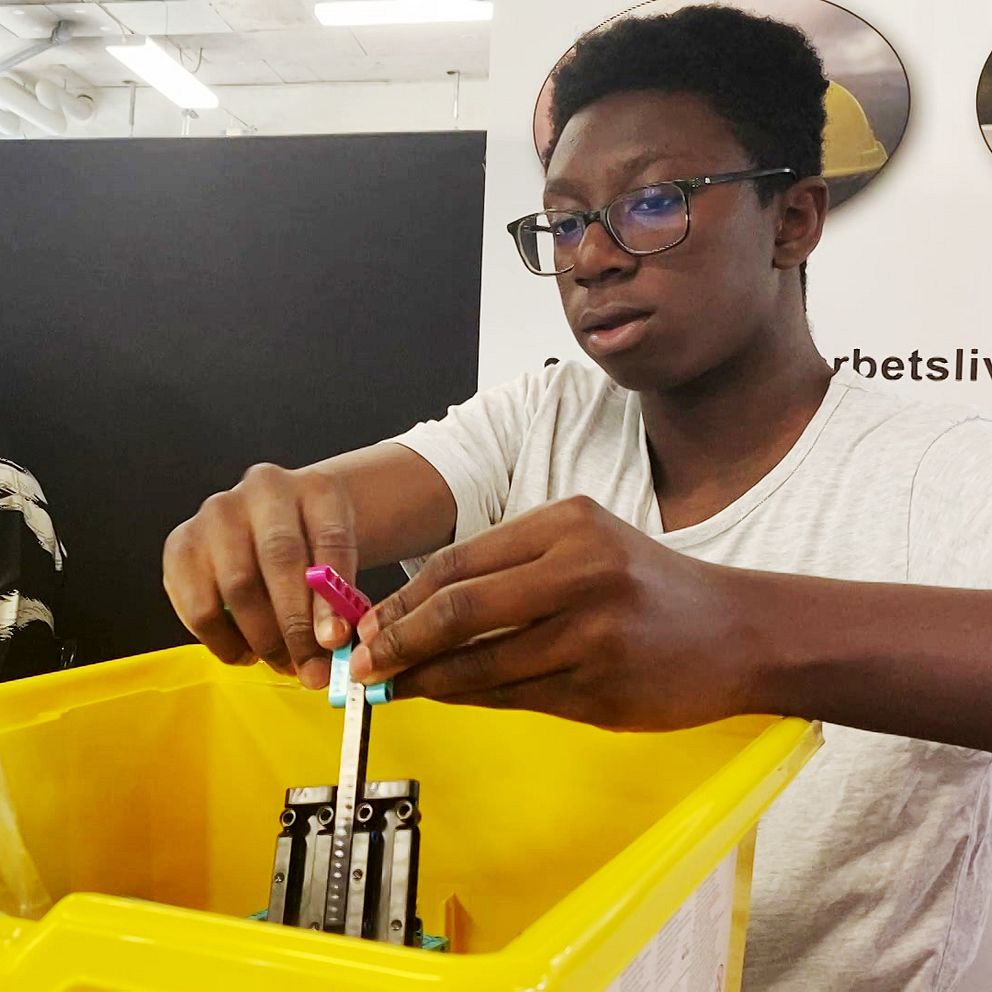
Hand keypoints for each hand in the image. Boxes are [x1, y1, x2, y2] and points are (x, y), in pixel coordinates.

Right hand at [163, 463, 356, 687]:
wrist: (278, 520)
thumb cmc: (314, 548)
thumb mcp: (340, 561)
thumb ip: (339, 599)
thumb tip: (331, 646)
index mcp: (318, 489)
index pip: (330, 540)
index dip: (331, 596)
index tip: (335, 641)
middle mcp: (265, 489)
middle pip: (280, 559)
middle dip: (296, 625)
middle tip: (311, 668)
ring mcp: (218, 512)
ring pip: (238, 584)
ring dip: (262, 637)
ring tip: (282, 662)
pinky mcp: (182, 542)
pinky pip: (198, 604)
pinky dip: (224, 640)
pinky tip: (246, 652)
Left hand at [352, 496, 761, 730]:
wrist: (737, 630)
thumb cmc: (651, 587)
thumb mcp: (586, 549)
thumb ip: (509, 572)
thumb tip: (420, 613)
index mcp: (568, 523)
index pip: (460, 561)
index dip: (404, 597)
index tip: (370, 622)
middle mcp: (580, 571)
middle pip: (460, 608)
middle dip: (399, 640)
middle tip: (364, 663)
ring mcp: (594, 633)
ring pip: (481, 662)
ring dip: (426, 678)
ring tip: (394, 685)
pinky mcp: (602, 688)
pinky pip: (514, 696)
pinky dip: (470, 697)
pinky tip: (447, 695)